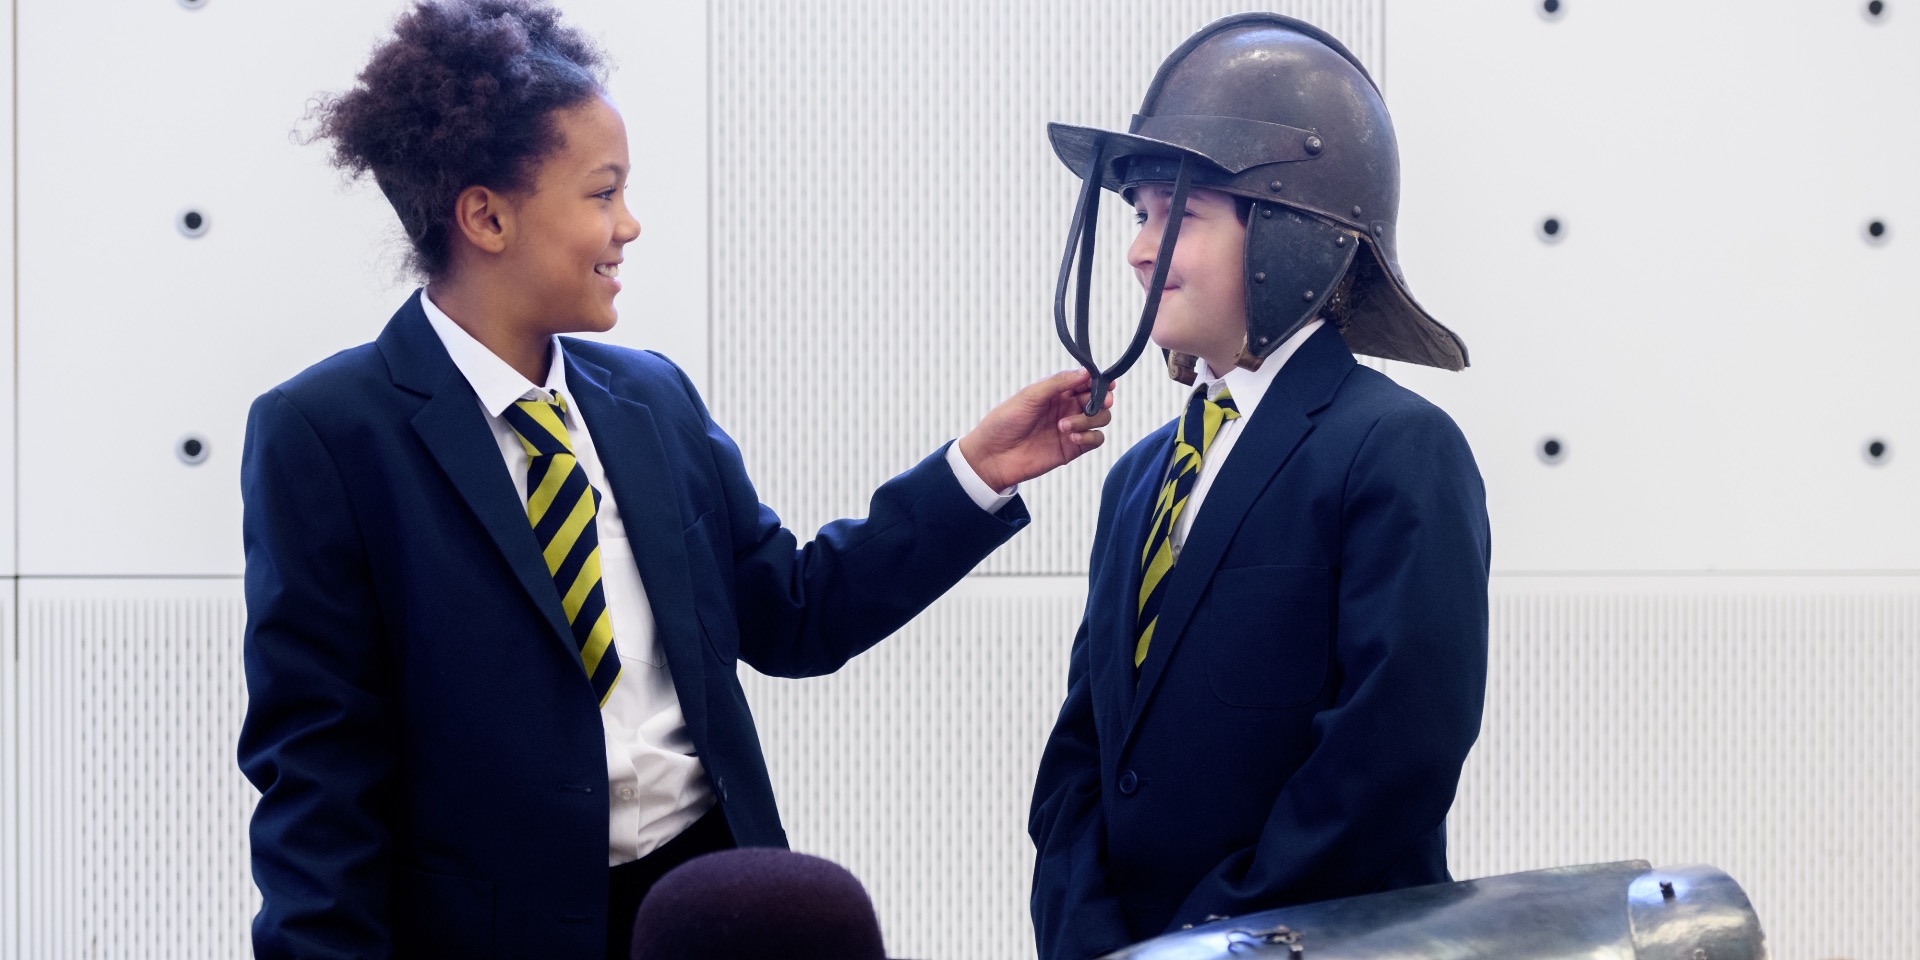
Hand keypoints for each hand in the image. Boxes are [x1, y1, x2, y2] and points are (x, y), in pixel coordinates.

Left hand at [957, 369, 1113, 490]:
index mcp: (1057, 391)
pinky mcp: (1073, 449)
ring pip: (1101, 418)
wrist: (992, 456)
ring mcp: (1072, 428)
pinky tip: (1072, 438)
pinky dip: (1090, 436)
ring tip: (1064, 426)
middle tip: (1097, 402)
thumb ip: (1058, 383)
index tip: (1107, 382)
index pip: (1086, 381)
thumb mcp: (1030, 395)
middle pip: (1098, 399)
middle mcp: (1067, 408)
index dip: (1098, 381)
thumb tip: (1086, 372)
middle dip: (1101, 399)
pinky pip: (1096, 439)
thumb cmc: (1005, 421)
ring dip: (1089, 419)